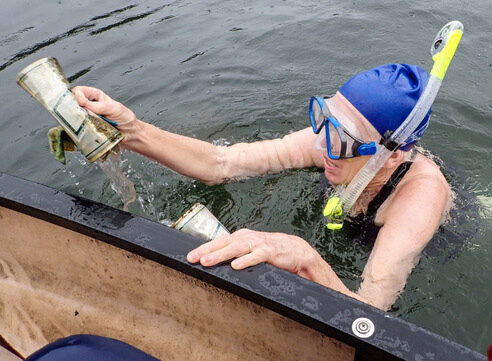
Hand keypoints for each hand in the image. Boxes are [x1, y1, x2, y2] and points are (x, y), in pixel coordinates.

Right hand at [72, 86, 137, 142]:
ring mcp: (87, 118)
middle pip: (73, 104)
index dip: (77, 96)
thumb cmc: (125, 118)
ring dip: (80, 121)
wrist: (130, 134)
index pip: (79, 91)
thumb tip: (82, 104)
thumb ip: (98, 106)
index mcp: (95, 96)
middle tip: (84, 116)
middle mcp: (88, 106)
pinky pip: (78, 129)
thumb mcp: (113, 108)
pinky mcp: (87, 129)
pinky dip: (81, 130)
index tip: (82, 103)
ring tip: (91, 124)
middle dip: (76, 110)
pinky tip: (89, 130)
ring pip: (74, 117)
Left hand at [186, 228, 317, 277]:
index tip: (190, 256)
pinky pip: (255, 256)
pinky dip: (245, 260)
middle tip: (192, 258)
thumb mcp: (250, 250)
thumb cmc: (270, 251)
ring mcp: (258, 244)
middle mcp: (247, 238)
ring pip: (236, 248)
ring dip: (220, 255)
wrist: (296, 250)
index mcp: (241, 237)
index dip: (204, 248)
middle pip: (223, 243)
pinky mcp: (270, 252)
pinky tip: (235, 266)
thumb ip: (236, 253)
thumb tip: (215, 260)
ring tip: (207, 261)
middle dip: (206, 250)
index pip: (219, 241)